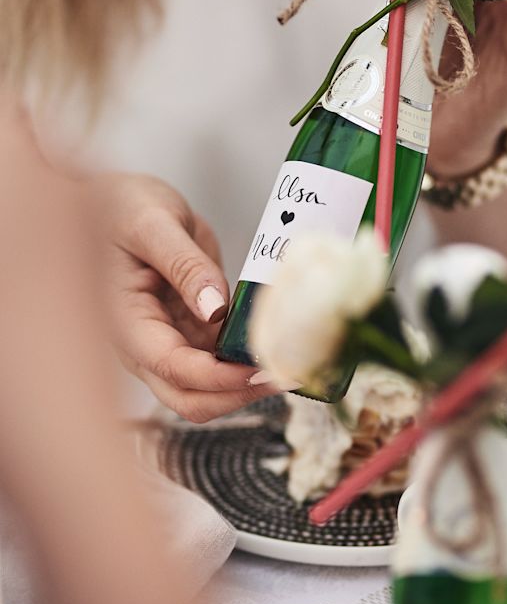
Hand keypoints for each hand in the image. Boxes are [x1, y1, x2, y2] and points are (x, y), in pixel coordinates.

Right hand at [96, 174, 276, 420]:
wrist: (117, 205)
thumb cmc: (121, 207)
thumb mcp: (152, 223)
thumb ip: (184, 266)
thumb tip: (216, 309)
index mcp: (125, 321)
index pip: (172, 367)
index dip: (219, 377)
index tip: (261, 368)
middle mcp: (143, 345)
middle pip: (189, 398)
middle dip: (237, 395)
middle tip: (285, 374)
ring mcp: (167, 344)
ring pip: (208, 389)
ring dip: (247, 383)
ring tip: (292, 359)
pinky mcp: (188, 335)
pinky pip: (220, 363)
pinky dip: (247, 360)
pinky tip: (278, 343)